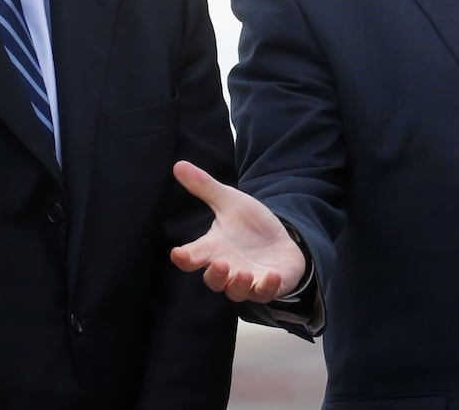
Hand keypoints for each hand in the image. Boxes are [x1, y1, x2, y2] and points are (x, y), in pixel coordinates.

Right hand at [170, 161, 307, 302]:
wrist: (280, 241)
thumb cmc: (250, 225)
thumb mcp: (231, 201)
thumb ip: (205, 187)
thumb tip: (178, 164)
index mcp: (213, 249)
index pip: (192, 257)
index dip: (184, 258)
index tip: (178, 254)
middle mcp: (227, 269)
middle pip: (213, 281)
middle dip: (215, 275)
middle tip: (218, 264)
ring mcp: (247, 281)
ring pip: (236, 292)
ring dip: (238, 285)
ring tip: (243, 272)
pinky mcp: (268, 286)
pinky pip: (265, 293)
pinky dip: (267, 287)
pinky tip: (271, 275)